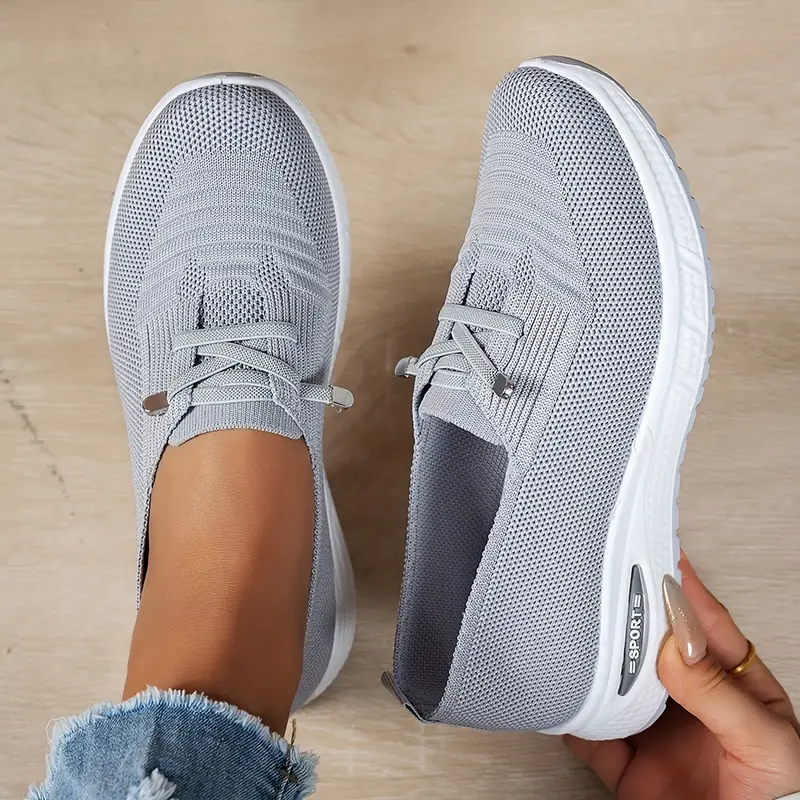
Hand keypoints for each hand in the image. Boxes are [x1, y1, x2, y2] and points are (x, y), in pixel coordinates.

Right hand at [565, 553, 799, 799]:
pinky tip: (566, 700)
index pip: (706, 628)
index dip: (682, 590)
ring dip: (599, 668)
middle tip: (607, 591)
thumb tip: (674, 646)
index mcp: (737, 691)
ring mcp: (661, 737)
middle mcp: (694, 706)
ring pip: (619, 688)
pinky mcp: (632, 772)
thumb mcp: (766, 744)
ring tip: (581, 641)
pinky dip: (575, 721)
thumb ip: (719, 694)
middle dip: (631, 622)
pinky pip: (594, 739)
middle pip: (654, 652)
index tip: (656, 555)